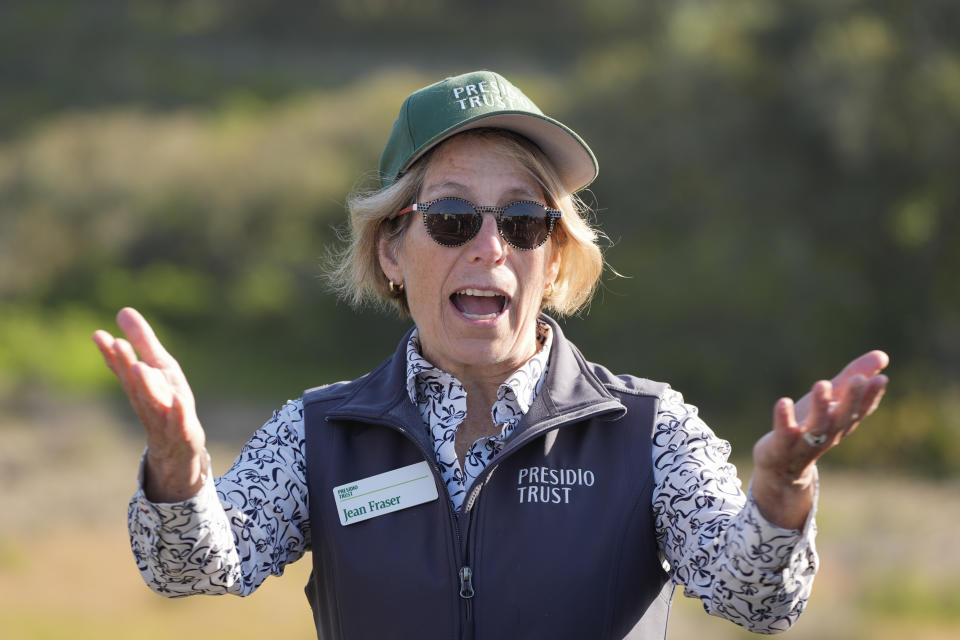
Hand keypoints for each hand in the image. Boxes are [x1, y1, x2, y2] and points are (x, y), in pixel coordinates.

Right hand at [92, 307, 206, 501]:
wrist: (179, 447)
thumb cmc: (168, 401)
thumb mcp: (160, 367)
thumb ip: (142, 342)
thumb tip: (122, 311)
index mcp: (141, 385)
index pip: (123, 367)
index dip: (111, 352)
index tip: (98, 334)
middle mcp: (147, 401)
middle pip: (134, 383)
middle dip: (125, 364)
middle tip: (118, 344)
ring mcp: (164, 418)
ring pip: (153, 402)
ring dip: (147, 386)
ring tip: (140, 367)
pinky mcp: (182, 431)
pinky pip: (180, 423)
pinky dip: (178, 412)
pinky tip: (178, 400)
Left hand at [751, 351, 888, 527]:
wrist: (782, 469)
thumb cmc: (809, 428)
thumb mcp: (831, 401)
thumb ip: (853, 377)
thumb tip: (883, 355)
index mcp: (841, 423)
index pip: (860, 410)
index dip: (872, 396)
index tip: (881, 378)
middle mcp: (828, 434)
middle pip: (843, 418)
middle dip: (851, 399)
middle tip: (858, 379)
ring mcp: (805, 442)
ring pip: (817, 427)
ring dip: (820, 406)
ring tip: (821, 383)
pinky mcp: (781, 445)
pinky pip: (784, 432)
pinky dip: (784, 419)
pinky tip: (783, 402)